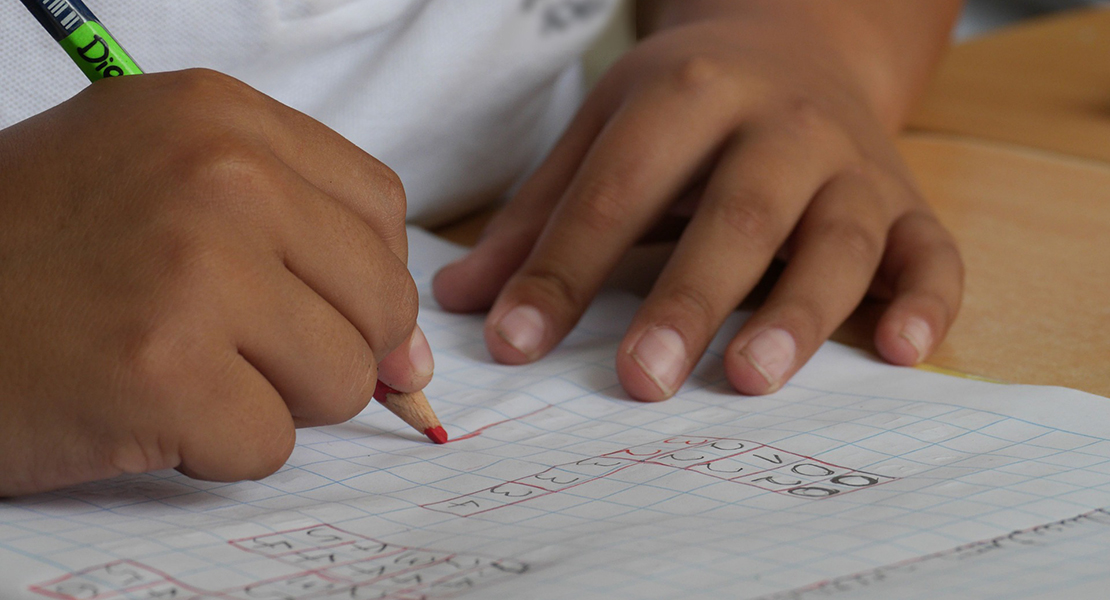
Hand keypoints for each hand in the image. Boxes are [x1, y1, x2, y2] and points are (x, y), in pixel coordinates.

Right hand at [0, 69, 431, 495]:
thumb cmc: (38, 253)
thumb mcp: (164, 187)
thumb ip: (301, 245)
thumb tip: (414, 357)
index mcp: (221, 117)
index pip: (380, 210)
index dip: (363, 278)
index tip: (323, 310)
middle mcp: (220, 176)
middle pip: (380, 300)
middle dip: (327, 349)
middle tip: (236, 350)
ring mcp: (195, 271)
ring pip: (342, 380)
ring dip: (273, 400)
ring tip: (184, 371)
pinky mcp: (164, 372)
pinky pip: (270, 445)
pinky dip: (216, 449)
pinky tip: (146, 408)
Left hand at [433, 18, 961, 399]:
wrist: (800, 43)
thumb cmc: (687, 106)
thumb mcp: (605, 132)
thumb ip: (539, 217)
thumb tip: (460, 303)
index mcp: (688, 95)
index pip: (617, 191)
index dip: (563, 270)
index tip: (514, 346)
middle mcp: (780, 125)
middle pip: (737, 214)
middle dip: (688, 299)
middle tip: (641, 381)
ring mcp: (853, 164)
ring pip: (838, 239)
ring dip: (799, 311)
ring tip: (750, 378)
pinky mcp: (907, 202)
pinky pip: (933, 252)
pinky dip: (927, 301)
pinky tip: (902, 352)